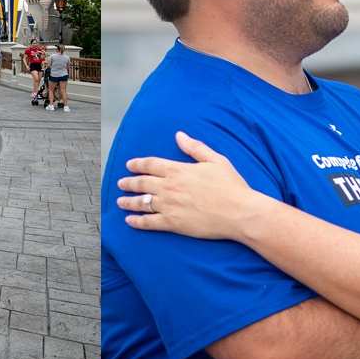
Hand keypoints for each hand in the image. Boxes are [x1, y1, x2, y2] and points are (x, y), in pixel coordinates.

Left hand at [116, 131, 263, 240]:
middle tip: (120, 183)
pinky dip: (137, 221)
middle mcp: (169, 187)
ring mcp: (169, 206)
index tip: (129, 165)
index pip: (150, 164)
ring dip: (128, 202)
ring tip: (120, 202)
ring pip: (142, 203)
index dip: (137, 164)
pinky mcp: (173, 223)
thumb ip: (195, 147)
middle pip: (141, 183)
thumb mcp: (215, 160)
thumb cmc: (230, 186)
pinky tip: (129, 221)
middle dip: (128, 183)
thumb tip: (179, 135)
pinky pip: (149, 222)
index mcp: (178, 170)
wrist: (239, 212)